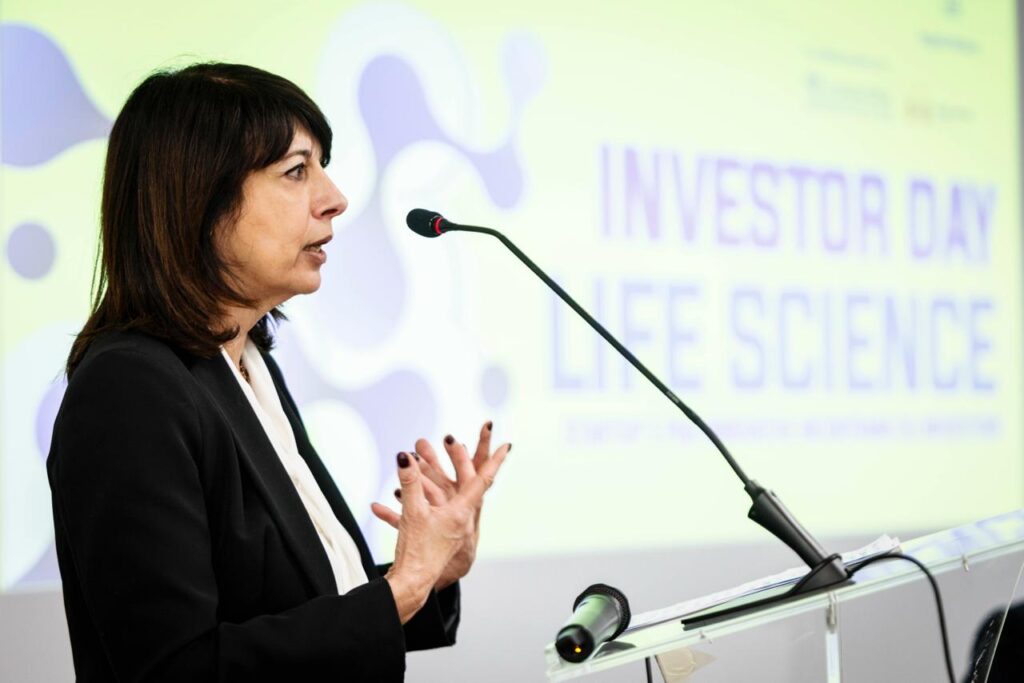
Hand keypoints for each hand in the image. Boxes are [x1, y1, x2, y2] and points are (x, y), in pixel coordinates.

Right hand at [410, 422, 510, 589]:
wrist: (412, 583)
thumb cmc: (417, 551)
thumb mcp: (412, 513)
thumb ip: (409, 482)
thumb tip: (404, 456)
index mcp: (461, 512)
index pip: (482, 480)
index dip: (495, 460)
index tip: (507, 445)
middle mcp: (462, 519)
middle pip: (467, 483)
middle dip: (460, 459)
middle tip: (455, 441)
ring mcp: (452, 529)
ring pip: (449, 495)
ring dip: (437, 477)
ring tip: (426, 461)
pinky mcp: (440, 537)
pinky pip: (434, 509)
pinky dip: (421, 497)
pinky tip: (394, 497)